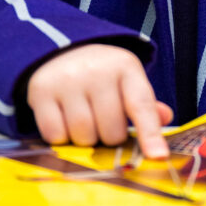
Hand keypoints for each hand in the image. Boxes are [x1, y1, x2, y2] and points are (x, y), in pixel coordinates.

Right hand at [25, 45, 173, 158]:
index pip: (141, 105)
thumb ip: (146, 104)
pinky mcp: (41, 91)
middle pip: (110, 132)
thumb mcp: (127, 81)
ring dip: (85, 140)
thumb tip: (165, 118)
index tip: (157, 156)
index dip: (150, 133)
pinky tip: (63, 120)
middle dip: (109, 137)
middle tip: (103, 122)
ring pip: (83, 136)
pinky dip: (60, 137)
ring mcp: (67, 80)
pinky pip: (55, 135)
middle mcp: (96, 71)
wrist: (59, 50)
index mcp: (125, 67)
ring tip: (84, 121)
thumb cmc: (101, 76)